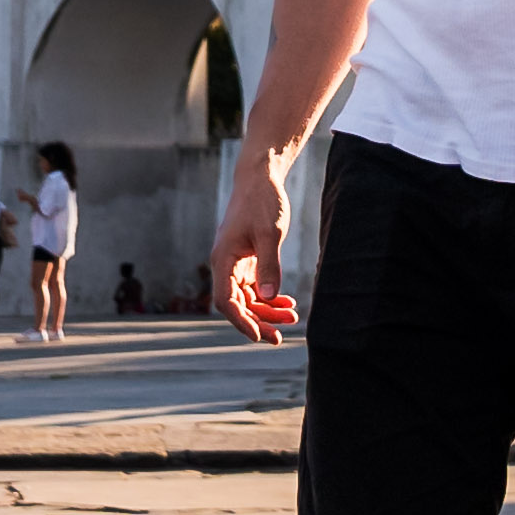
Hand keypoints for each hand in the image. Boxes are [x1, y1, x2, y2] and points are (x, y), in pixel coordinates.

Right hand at [210, 151, 301, 340]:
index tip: (259, 336)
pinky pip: (254, 287)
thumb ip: (269, 265)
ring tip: (291, 318)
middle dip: (257, 321)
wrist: (259, 178)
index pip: (226, 300)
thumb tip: (267, 297)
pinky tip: (286, 302)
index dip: (241, 322)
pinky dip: (268, 297)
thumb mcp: (269, 232)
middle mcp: (225, 265)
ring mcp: (235, 264)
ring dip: (266, 311)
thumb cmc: (262, 201)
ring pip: (247, 298)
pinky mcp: (247, 260)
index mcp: (223, 259)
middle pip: (236, 304)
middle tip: (279, 337)